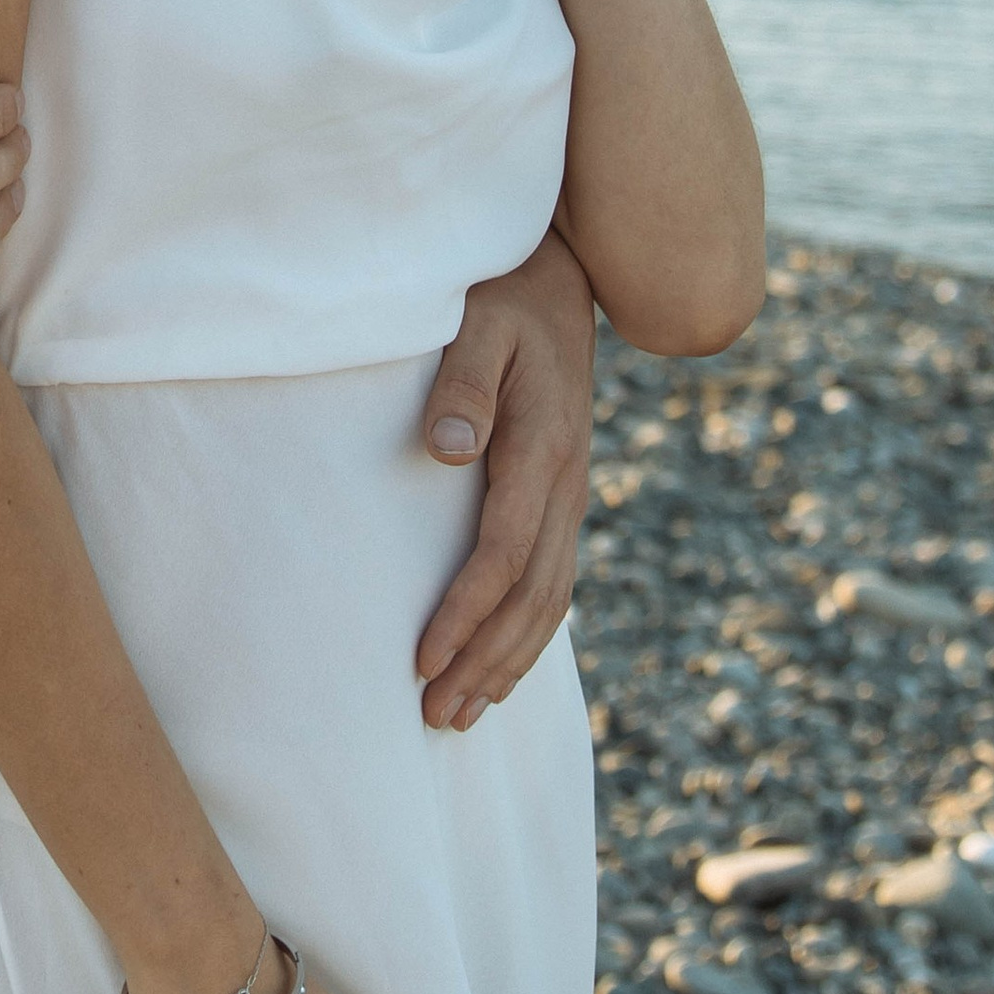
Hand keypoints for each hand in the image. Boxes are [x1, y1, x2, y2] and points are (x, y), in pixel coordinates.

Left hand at [415, 229, 593, 729]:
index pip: (503, 553)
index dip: (465, 611)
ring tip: (461, 712)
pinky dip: (526, 634)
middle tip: (435, 715)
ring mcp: (569, 495)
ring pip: (549, 600)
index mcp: (542, 449)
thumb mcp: (478, 324)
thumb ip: (462, 383)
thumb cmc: (502, 297)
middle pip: (531, 597)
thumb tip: (445, 450)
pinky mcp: (561, 498)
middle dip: (484, 661)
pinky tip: (495, 665)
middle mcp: (565, 483)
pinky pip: (552, 581)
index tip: (423, 658)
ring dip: (507, 661)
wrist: (559, 278)